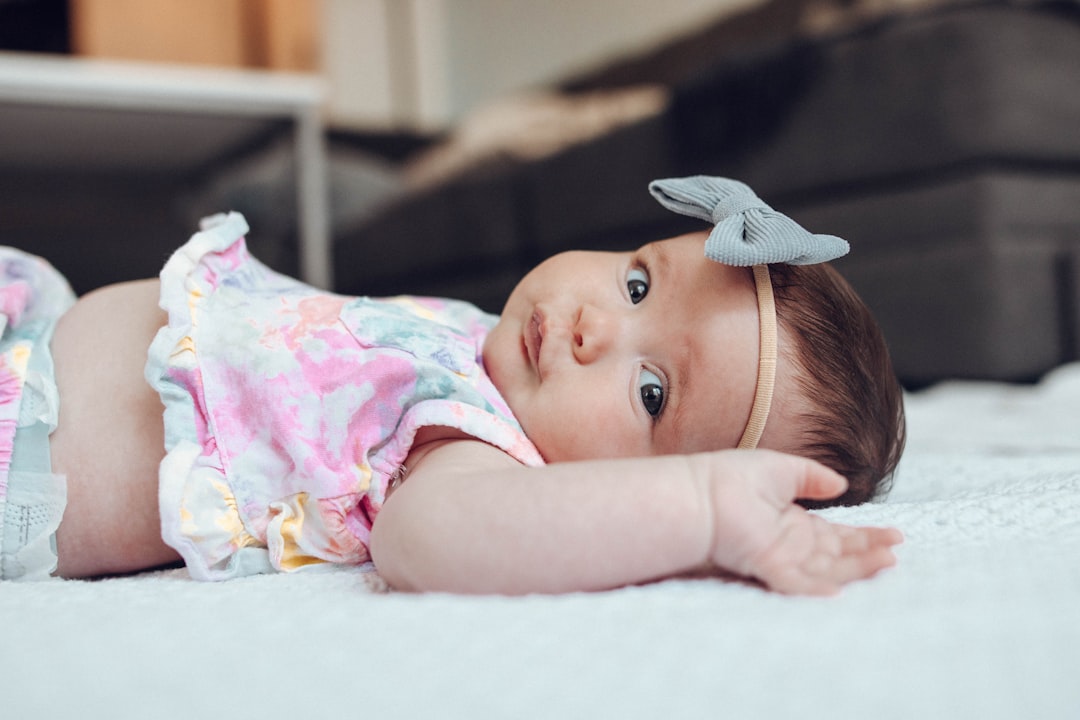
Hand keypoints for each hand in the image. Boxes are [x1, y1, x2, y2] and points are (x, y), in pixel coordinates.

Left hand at [703, 450, 902, 594]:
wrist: (700, 491)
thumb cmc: (732, 478)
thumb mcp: (781, 470)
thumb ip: (811, 477)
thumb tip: (841, 484)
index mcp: (794, 525)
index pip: (837, 535)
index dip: (865, 536)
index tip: (893, 536)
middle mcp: (792, 546)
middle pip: (838, 555)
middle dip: (868, 554)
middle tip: (896, 554)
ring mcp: (781, 558)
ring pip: (827, 569)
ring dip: (857, 568)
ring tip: (887, 563)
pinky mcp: (767, 566)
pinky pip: (797, 583)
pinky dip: (819, 589)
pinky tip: (842, 593)